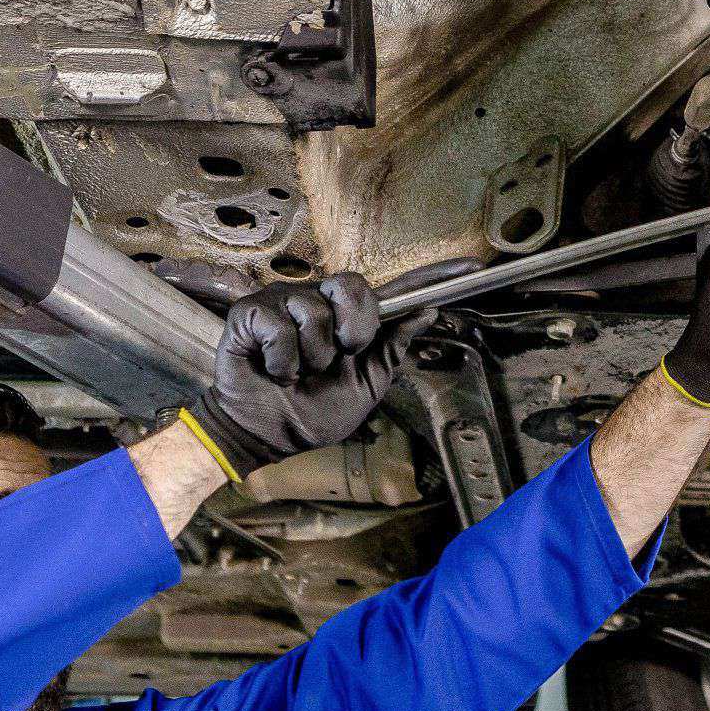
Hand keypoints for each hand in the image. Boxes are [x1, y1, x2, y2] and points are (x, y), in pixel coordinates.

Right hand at [189, 273, 420, 478]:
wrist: (272, 435)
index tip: (458, 274)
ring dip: (311, 357)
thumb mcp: (367, 384)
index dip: (406, 288)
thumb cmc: (314, 411)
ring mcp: (281, 301)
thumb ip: (392, 348)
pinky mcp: (251, 313)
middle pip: (349, 286)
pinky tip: (276, 370)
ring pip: (313, 312)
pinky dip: (282, 362)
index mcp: (343, 314)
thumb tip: (427, 313)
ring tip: (300, 371)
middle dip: (351, 331)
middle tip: (336, 358)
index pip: (375, 289)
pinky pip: (279, 327)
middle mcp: (314, 299)